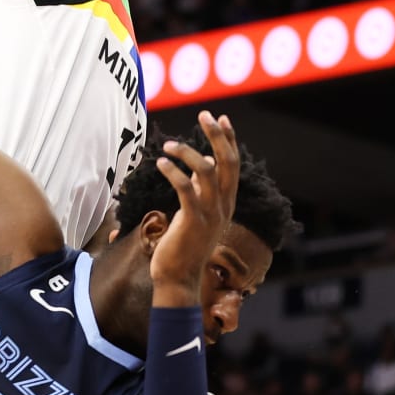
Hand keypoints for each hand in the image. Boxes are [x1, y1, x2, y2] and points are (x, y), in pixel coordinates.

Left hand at [151, 111, 238, 298]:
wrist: (178, 279)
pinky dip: (174, 171)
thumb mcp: (197, 214)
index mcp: (226, 203)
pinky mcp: (193, 221)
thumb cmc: (183, 245)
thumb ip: (201, 190)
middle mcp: (223, 206)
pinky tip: (161, 163)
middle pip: (227, 162)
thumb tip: (201, 162)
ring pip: (207, 170)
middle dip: (217, 135)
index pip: (232, 164)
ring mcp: (210, 214)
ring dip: (187, 152)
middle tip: (205, 115)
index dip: (229, 139)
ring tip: (169, 144)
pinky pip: (186, 188)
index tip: (221, 118)